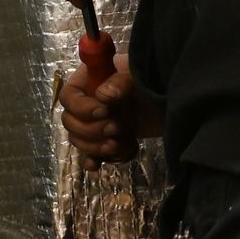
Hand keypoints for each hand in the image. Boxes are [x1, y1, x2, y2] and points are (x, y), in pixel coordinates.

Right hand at [58, 51, 159, 170]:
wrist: (171, 97)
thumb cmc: (152, 78)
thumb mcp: (136, 73)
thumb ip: (121, 80)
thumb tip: (104, 95)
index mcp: (88, 80)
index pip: (69, 96)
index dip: (81, 107)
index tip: (104, 111)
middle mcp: (88, 102)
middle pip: (71, 122)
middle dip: (91, 130)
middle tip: (116, 128)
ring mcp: (97, 122)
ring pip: (80, 140)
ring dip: (96, 146)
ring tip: (119, 143)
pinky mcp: (107, 138)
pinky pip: (91, 153)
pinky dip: (94, 160)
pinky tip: (97, 165)